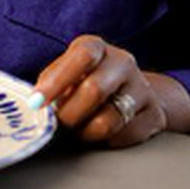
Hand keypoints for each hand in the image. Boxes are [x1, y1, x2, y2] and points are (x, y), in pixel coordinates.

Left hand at [30, 35, 189, 147]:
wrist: (133, 91)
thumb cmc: (86, 80)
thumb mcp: (68, 72)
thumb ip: (52, 82)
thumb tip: (35, 104)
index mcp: (96, 46)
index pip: (81, 56)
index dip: (57, 80)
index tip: (36, 102)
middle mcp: (122, 62)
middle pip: (95, 90)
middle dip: (69, 114)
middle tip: (58, 125)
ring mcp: (142, 87)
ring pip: (109, 120)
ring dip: (85, 133)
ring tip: (77, 131)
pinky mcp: (154, 115)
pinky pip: (124, 137)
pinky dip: (104, 142)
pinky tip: (99, 134)